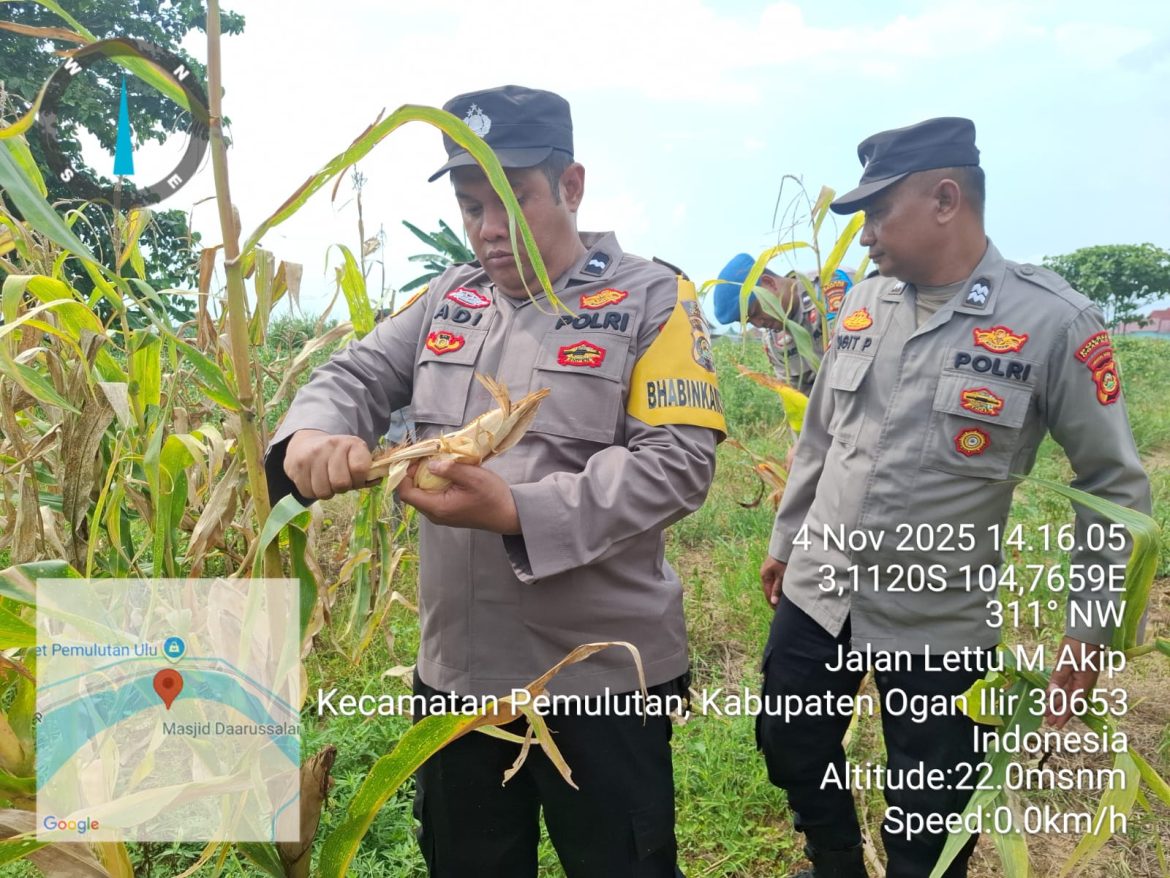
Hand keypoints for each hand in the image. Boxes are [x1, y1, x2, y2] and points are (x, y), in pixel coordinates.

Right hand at [283, 429, 370, 499]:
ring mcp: (311, 455)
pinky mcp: (295, 466)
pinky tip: (314, 481)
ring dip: (328, 491)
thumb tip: (377, 480)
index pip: (360, 469)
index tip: (357, 477)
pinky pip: (308, 493)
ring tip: (327, 481)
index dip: (360, 480)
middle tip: (340, 481)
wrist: (306, 444)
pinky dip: (313, 492)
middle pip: (341, 484)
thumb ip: (367, 471)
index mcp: (350, 442)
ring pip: (323, 492)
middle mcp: (330, 446)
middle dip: (343, 488)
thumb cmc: (338, 456)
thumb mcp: (356, 456)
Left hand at [396, 460, 520, 533]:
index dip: (404, 475)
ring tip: (433, 460)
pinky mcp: (447, 512)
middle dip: (413, 473)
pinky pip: (431, 496)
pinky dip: (431, 483)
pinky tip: (442, 471)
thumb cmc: (493, 497)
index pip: (407, 493)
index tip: (413, 458)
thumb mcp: (474, 477)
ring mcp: (441, 515)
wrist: (509, 514)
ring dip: (422, 477)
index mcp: (438, 507)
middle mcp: (435, 514)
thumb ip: (450, 469)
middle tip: (424, 455)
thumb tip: (430, 464)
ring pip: (421, 494)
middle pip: (412, 494)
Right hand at [760, 557, 786, 607]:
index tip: (777, 610)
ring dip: (777, 592)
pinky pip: (775, 580)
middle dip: (774, 598)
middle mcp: (765, 574)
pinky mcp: (774, 568)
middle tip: (781, 607)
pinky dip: (778, 586)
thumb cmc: (783, 560)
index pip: (767, 594)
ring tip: (783, 600)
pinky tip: (784, 589)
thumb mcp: (781, 576)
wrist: (785, 546)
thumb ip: (777, 589)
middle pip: (769, 590)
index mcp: (765, 576)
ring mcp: (769, 571)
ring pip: (772, 585)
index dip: (772, 603)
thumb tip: (773, 602)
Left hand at [1044, 635, 1103, 728]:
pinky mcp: (1075, 672)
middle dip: (1060, 713)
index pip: (1074, 703)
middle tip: (1049, 723)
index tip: (1057, 725)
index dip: (1065, 715)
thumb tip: (1051, 693)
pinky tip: (1051, 698)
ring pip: (1067, 695)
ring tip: (1047, 713)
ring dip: (1057, 704)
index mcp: (1084, 682)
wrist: (1086, 631)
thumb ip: (1059, 677)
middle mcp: (1083, 683)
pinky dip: (1058, 693)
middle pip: (1070, 702)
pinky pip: (1066, 686)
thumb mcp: (1067, 660)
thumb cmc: (1079, 645)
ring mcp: (1080, 677)